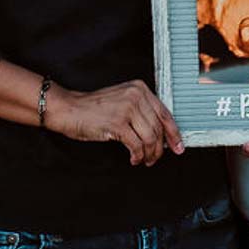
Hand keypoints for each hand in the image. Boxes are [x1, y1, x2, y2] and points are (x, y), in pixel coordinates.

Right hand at [49, 80, 184, 166]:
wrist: (69, 109)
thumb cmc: (94, 108)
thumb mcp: (122, 100)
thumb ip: (141, 111)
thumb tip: (162, 134)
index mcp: (140, 88)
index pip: (165, 113)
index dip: (174, 133)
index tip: (178, 146)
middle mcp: (136, 95)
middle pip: (158, 128)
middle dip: (160, 148)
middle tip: (154, 158)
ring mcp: (127, 109)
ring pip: (150, 138)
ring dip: (149, 154)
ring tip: (143, 160)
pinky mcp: (117, 124)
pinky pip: (137, 146)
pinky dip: (137, 156)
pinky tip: (133, 158)